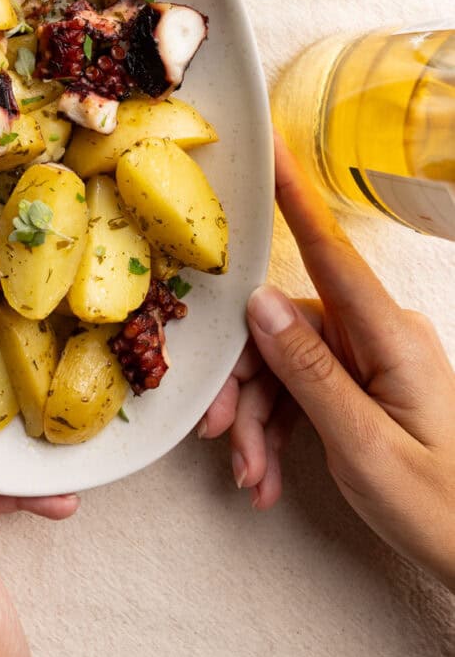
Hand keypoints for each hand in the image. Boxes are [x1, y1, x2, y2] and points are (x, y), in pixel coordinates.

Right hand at [200, 135, 454, 587]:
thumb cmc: (437, 509)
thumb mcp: (364, 449)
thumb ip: (308, 373)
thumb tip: (258, 304)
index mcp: (390, 337)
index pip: (330, 253)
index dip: (293, 198)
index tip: (269, 147)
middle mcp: (381, 334)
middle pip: (284, 327)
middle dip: (244, 384)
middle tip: (223, 440)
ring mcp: (373, 358)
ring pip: (283, 362)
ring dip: (258, 419)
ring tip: (252, 478)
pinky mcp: (364, 384)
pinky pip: (301, 387)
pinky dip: (277, 429)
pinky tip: (266, 476)